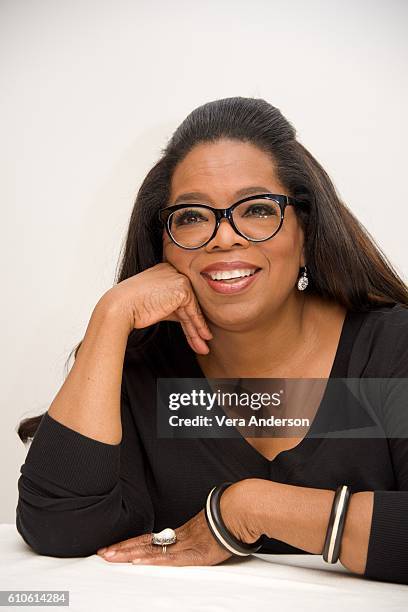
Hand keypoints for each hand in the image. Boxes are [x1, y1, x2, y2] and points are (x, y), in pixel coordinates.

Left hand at [96, 480, 260, 565]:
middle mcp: (178, 537)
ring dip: (128, 554)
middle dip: (121, 548)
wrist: (237, 512)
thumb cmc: (227, 518)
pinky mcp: (193, 554)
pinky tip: (137, 561)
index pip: (149, 539)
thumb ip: (197, 536)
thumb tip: (196, 539)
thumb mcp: (208, 529)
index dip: (130, 543)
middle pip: (144, 543)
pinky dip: (151, 560)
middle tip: (102, 553)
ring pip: (150, 550)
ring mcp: (184, 545)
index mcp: (180, 533)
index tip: (114, 547)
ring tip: (110, 557)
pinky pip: (168, 558)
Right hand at [101, 262, 212, 354]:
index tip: (196, 333)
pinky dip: (198, 326)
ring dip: (198, 330)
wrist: (120, 307)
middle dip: (195, 325)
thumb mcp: (158, 305)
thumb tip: (191, 320)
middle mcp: (174, 271)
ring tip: (204, 347)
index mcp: (166, 270)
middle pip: (188, 303)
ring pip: (192, 309)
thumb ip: (174, 307)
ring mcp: (179, 277)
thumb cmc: (133, 308)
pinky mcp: (182, 287)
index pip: (182, 296)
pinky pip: (193, 311)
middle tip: (203, 341)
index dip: (189, 317)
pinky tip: (203, 338)